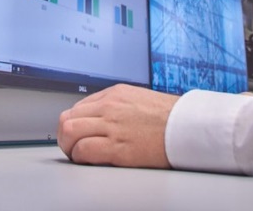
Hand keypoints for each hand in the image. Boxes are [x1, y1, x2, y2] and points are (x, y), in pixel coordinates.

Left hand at [56, 84, 178, 168]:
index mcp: (114, 94)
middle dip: (65, 135)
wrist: (187, 127)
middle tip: (70, 146)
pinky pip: (84, 150)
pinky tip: (87, 159)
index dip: (74, 123)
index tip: (77, 134)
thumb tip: (99, 116)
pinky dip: (79, 156)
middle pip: (68, 118)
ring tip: (76, 154)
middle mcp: (109, 107)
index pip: (78, 107)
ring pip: (70, 132)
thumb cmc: (169, 117)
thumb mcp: (138, 98)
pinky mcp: (117, 147)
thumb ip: (117, 105)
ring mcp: (112, 126)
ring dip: (68, 146)